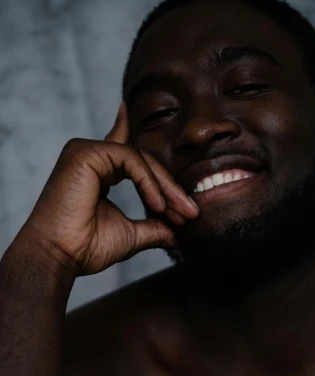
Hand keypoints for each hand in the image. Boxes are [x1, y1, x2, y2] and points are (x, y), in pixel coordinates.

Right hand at [16, 103, 198, 276]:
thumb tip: (178, 234)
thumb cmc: (85, 248)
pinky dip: (149, 183)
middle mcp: (89, 156)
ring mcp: (86, 152)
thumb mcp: (131, 235)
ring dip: (166, 188)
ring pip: (141, 159)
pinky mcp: (86, 153)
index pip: (121, 147)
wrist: (60, 256)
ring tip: (180, 213)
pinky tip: (158, 205)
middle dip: (171, 188)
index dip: (134, 134)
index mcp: (96, 171)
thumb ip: (153, 228)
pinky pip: (131, 160)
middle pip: (142, 161)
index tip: (139, 118)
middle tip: (191, 213)